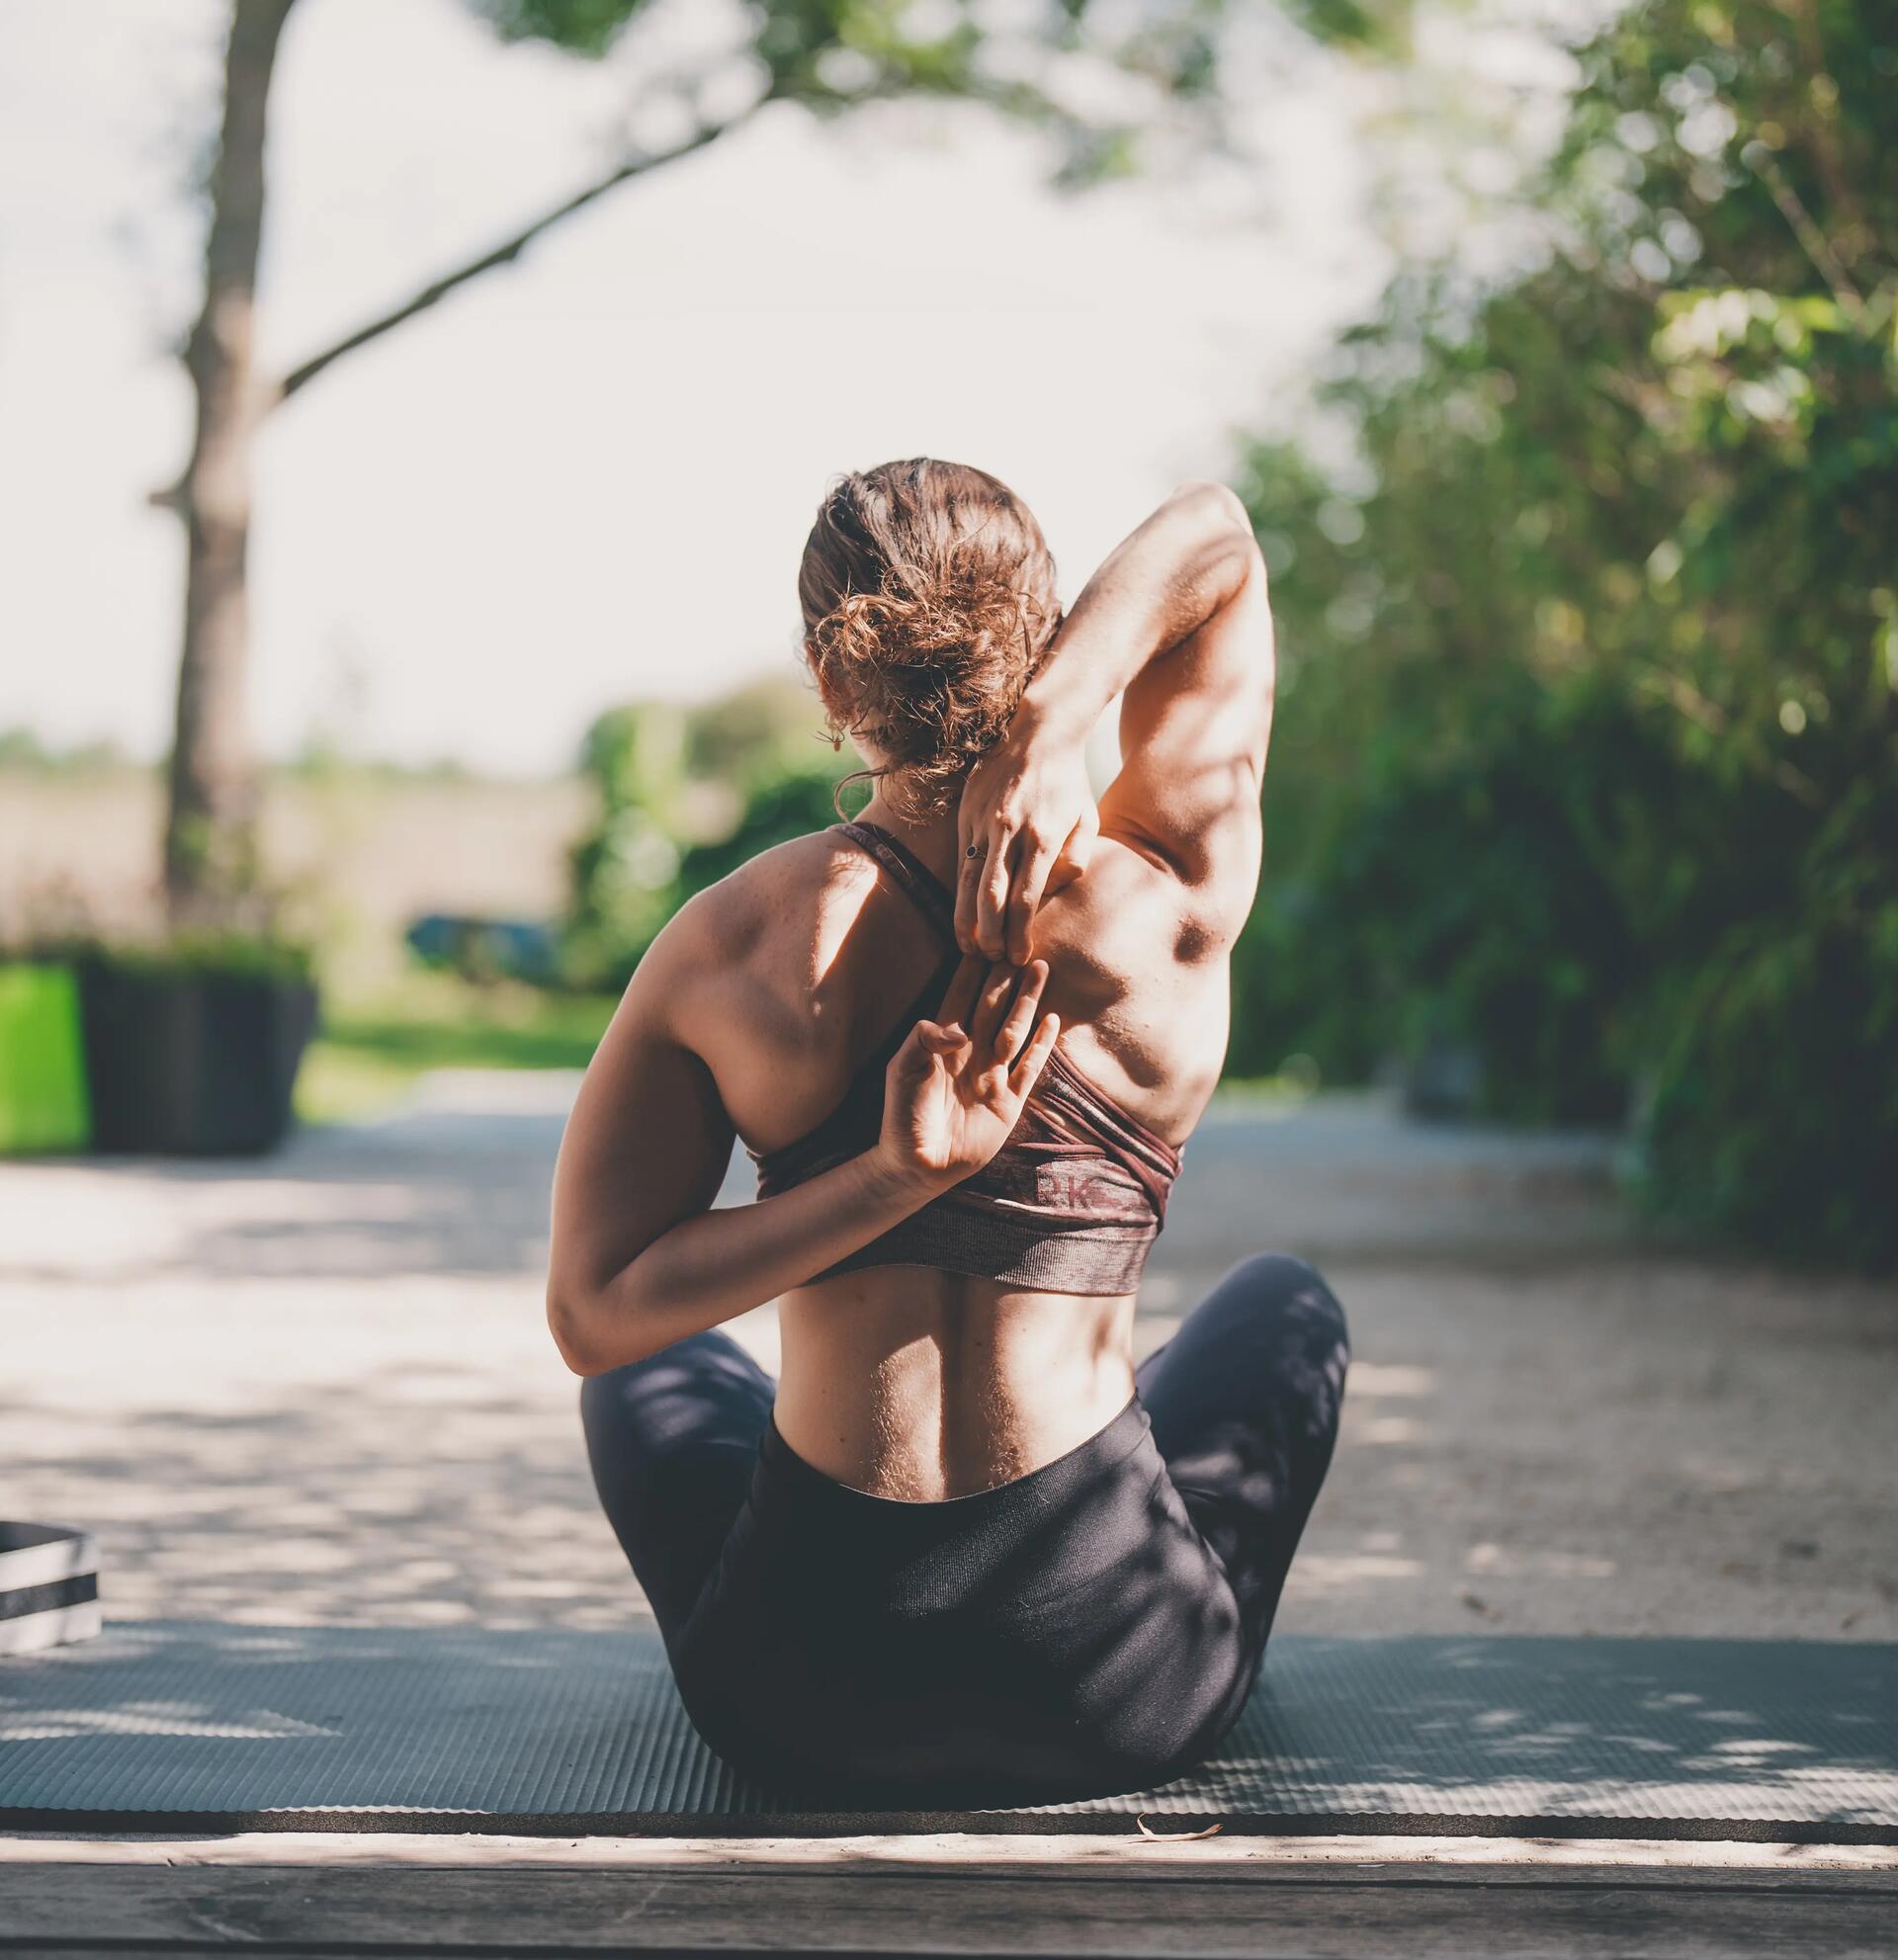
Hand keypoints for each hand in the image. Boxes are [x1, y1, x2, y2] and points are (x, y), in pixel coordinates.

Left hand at [875, 954, 1060, 1194]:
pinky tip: (1052, 1020)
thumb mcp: (902, 1070)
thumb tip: (957, 1028)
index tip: (986, 942)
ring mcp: (992, 1075)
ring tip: (1041, 970)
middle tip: (1023, 947)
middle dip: (1007, 977)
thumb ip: (923, 1040)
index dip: (973, 971)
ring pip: (1015, 1028)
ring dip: (1028, 1000)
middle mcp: (970, 1053)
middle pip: (993, 1006)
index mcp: (942, 1042)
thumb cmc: (903, 1115)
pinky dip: (1042, 1044)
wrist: (919, 1163)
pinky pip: (1029, 1066)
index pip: (962, 997)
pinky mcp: (1009, 1100)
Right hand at [955, 723, 1096, 962]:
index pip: (1027, 898)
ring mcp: (984, 823)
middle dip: (990, 936)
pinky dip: (960, 895)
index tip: (1020, 957)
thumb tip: (1052, 890)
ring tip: (968, 948)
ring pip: (968, 882)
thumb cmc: (1069, 782)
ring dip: (966, 922)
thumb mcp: (1088, 818)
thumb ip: (1076, 857)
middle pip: (992, 897)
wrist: (1037, 732)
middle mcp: (1010, 831)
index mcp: (1044, 836)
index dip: (1020, 933)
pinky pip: (960, 863)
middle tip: (992, 961)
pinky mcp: (967, 815)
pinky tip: (961, 917)